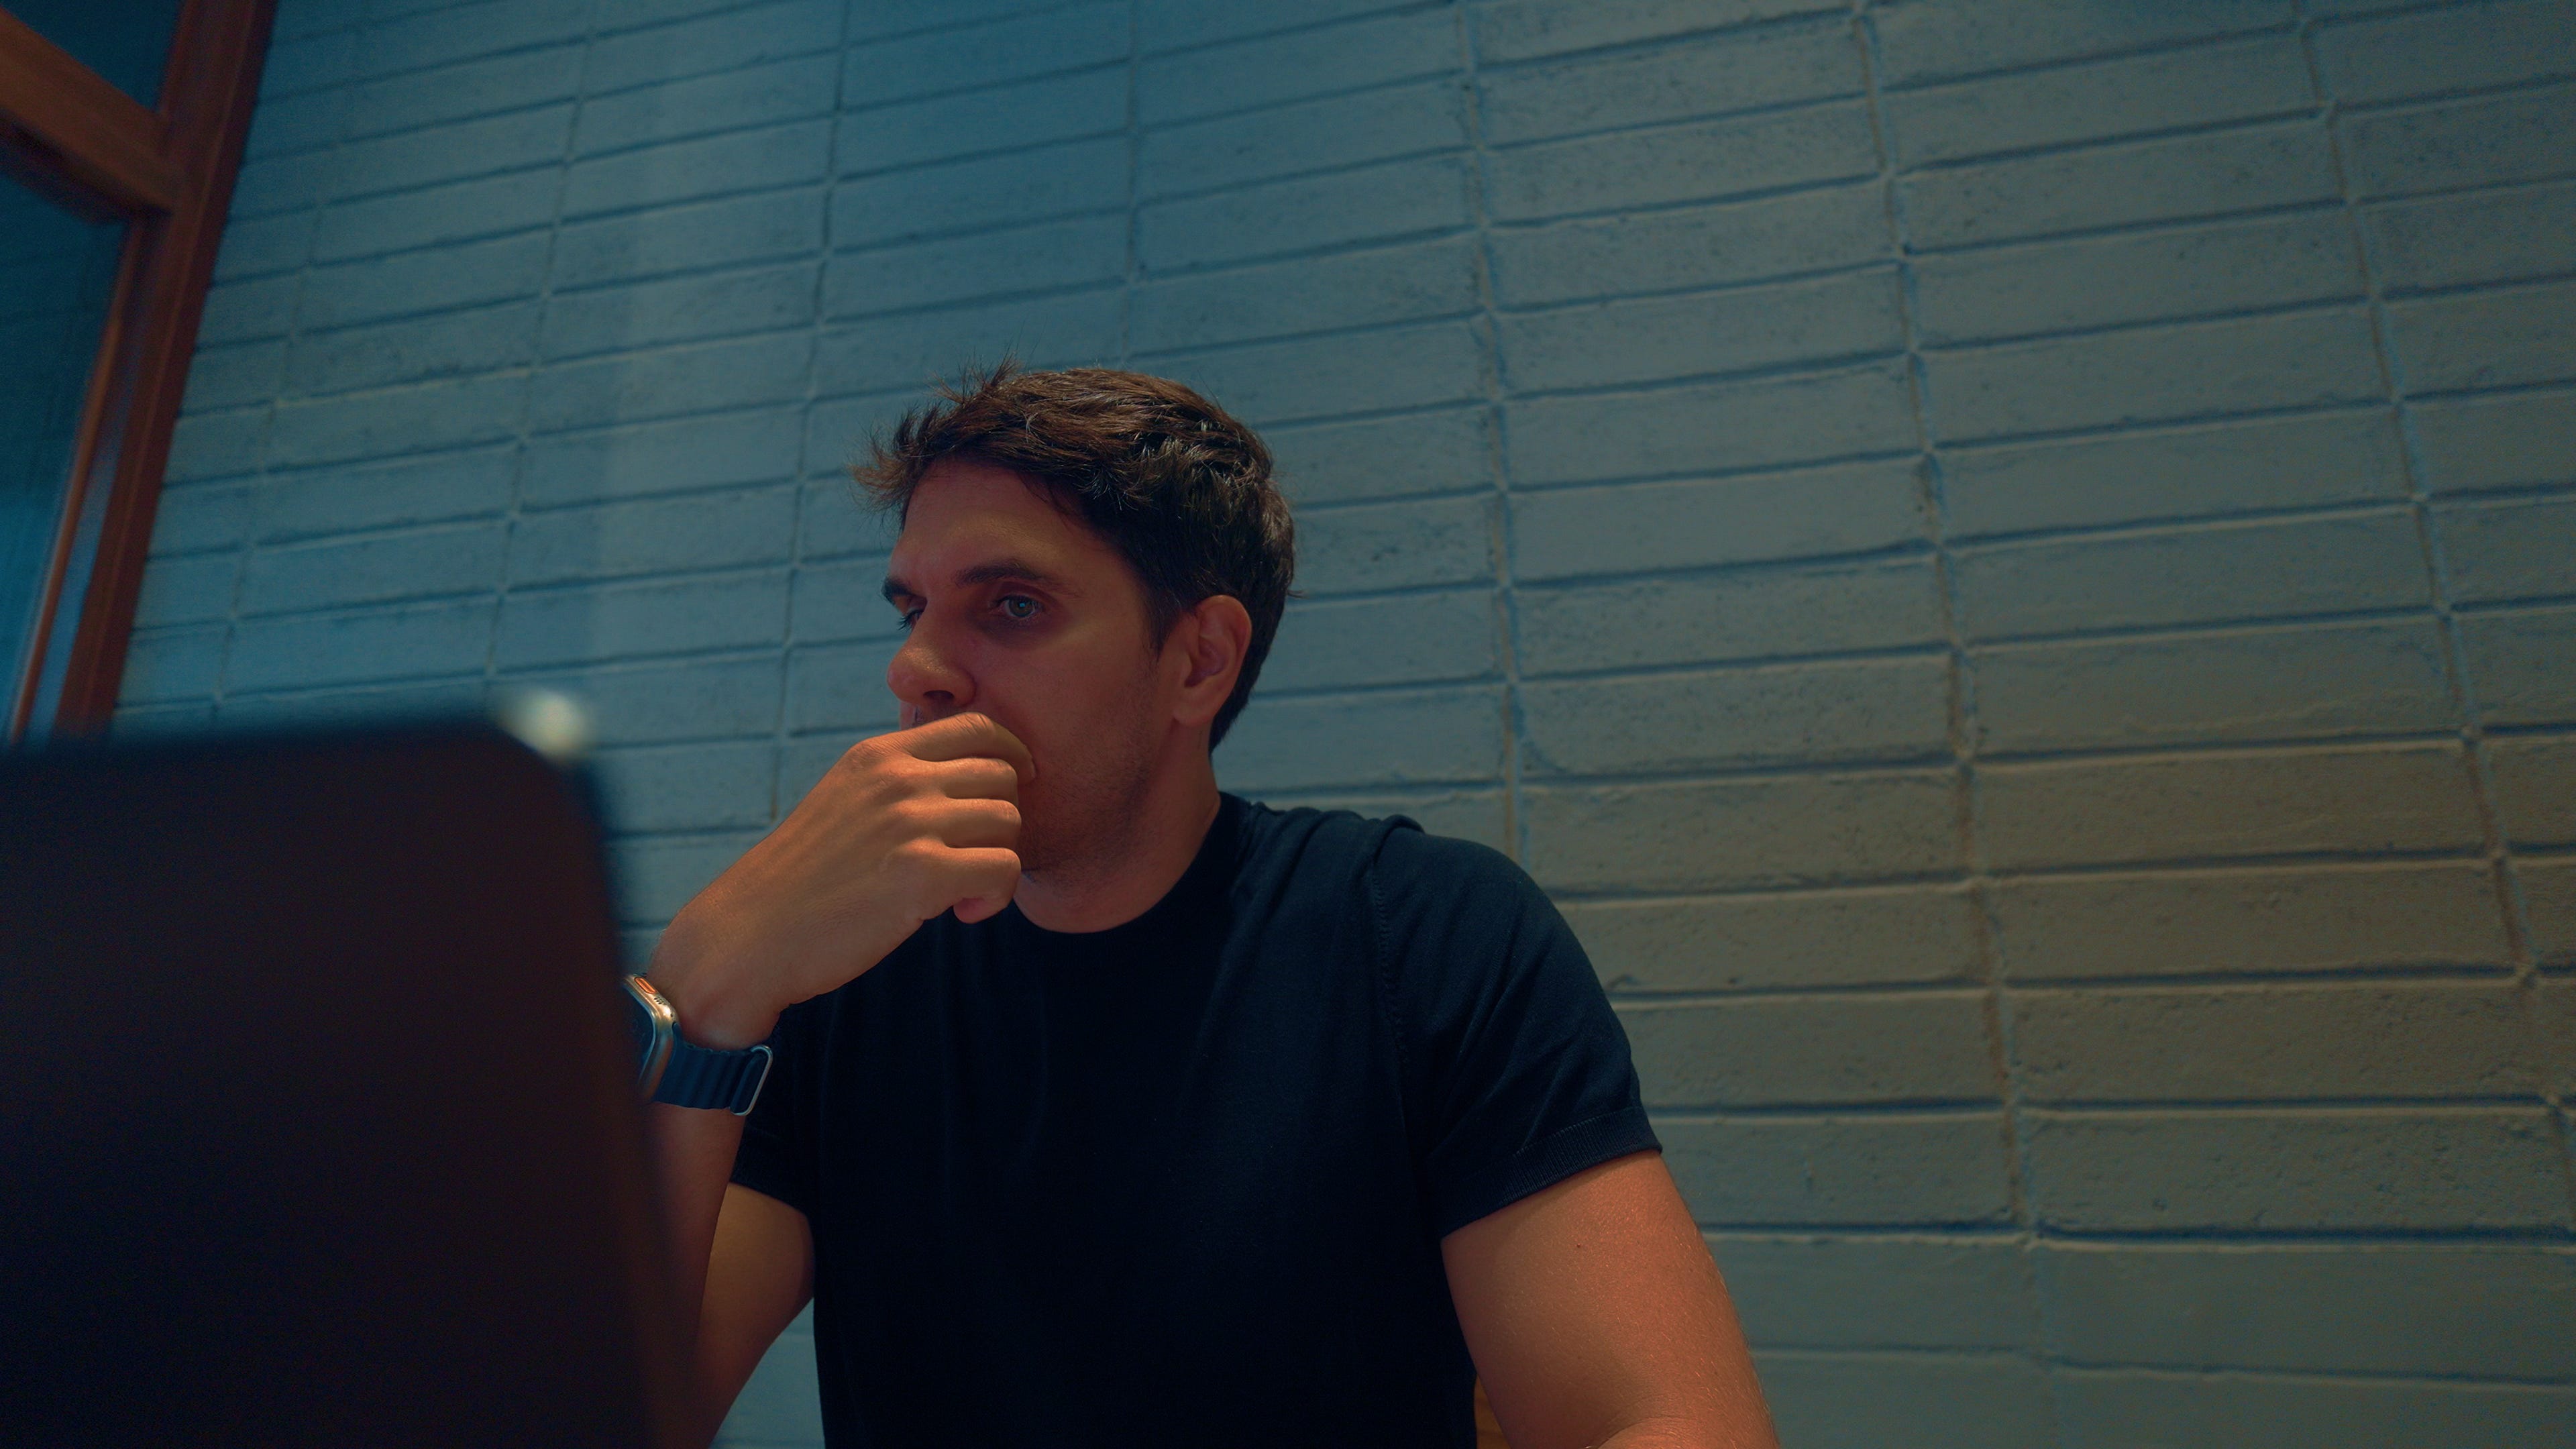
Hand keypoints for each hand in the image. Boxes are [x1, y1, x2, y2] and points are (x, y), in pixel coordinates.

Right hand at [645, 712, 1032, 1046]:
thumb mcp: (844, 801)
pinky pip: (1004, 869)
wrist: (749, 934)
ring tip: (961, 892)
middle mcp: (898, 778)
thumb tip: (967, 783)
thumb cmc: (803, 880)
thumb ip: (898, 782)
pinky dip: (995, 896)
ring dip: (1000, 860)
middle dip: (1003, 819)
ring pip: (1009, 820)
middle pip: (1003, 774)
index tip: (1013, 789)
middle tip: (973, 859)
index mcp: (879, 755)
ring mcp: (911, 822)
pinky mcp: (923, 873)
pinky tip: (960, 913)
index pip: (979, 725)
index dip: (1012, 756)